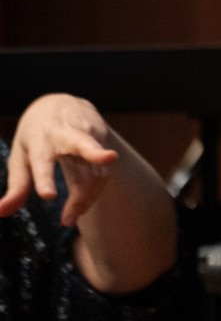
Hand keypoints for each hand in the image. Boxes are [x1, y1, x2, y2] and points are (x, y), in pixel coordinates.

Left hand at [0, 93, 120, 226]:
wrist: (61, 103)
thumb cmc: (36, 136)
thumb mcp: (20, 157)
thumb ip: (16, 186)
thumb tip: (2, 212)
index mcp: (40, 139)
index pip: (42, 160)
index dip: (45, 179)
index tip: (48, 196)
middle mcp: (66, 133)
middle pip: (83, 144)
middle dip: (96, 152)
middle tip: (109, 159)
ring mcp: (89, 133)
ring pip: (96, 168)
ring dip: (87, 197)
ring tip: (71, 218)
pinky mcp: (103, 138)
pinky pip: (103, 171)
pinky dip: (94, 191)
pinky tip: (83, 204)